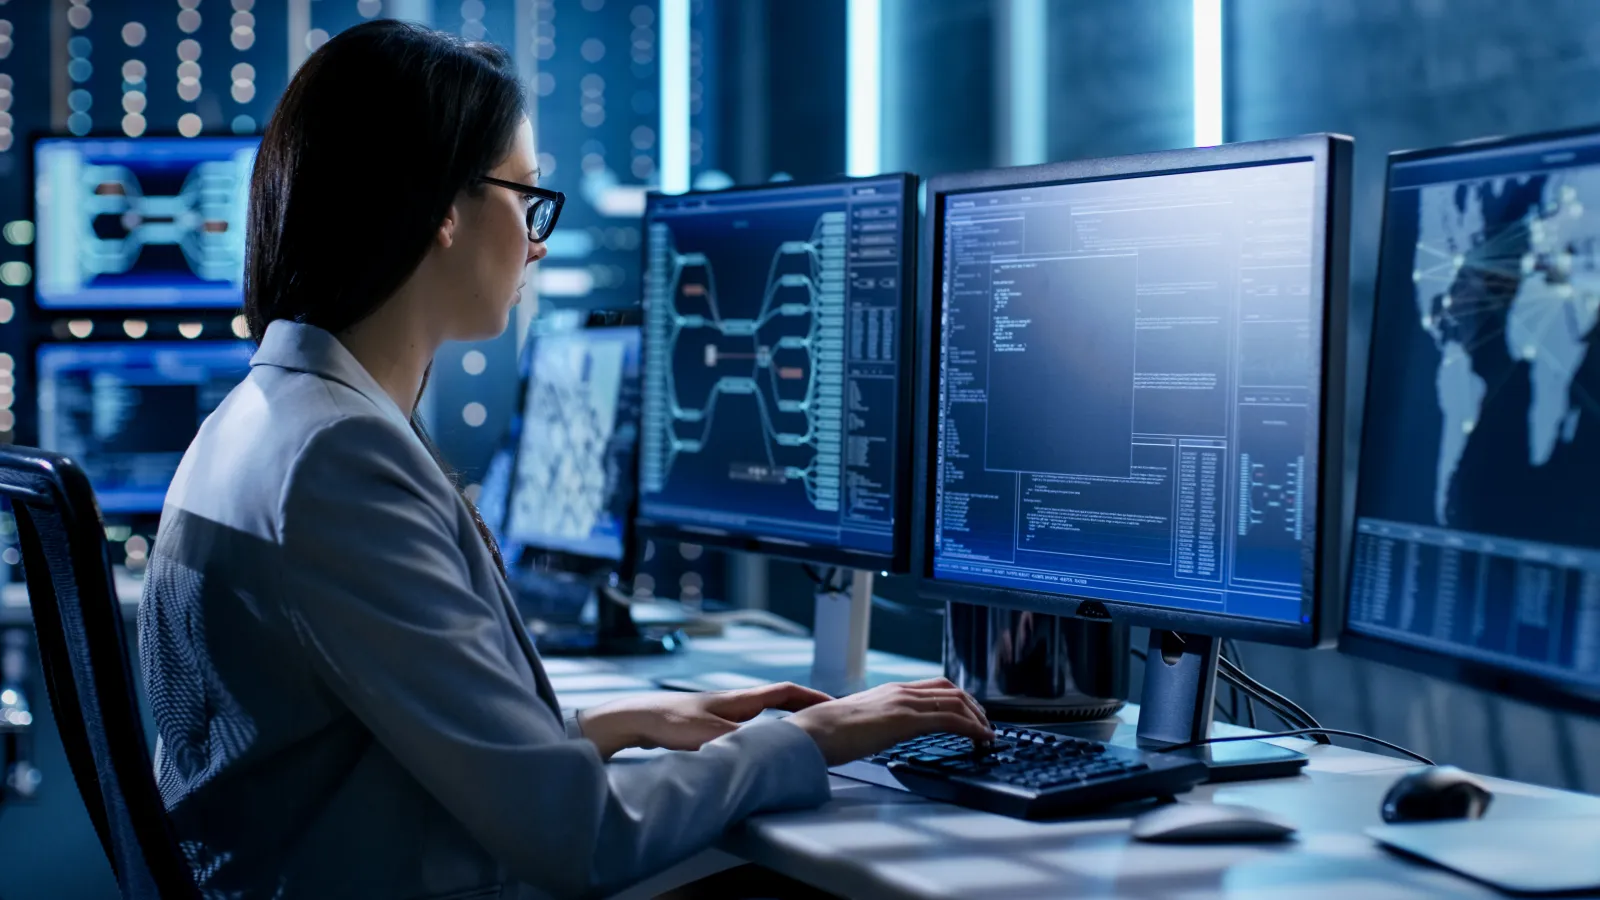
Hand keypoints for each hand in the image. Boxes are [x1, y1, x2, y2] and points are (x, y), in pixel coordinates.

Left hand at [575, 682, 831, 758]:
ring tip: (797, 737)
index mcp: (739, 700)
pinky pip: (743, 728)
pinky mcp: (706, 726)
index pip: (783, 692)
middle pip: (775, 702)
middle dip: (800, 709)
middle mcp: (732, 703)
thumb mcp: (711, 735)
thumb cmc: (670, 721)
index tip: (831, 703)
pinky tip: (755, 750)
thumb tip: (769, 750)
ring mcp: (719, 713)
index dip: (809, 697)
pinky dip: (758, 735)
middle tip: (820, 721)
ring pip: (759, 716)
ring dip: (779, 721)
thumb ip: (741, 742)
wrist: (637, 719)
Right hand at [786, 678, 992, 765]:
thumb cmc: (826, 733)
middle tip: (984, 725)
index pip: (934, 687)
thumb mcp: (858, 724)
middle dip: (974, 707)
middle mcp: (900, 692)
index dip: (958, 699)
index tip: (969, 715)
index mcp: (889, 692)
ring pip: (956, 701)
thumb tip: (880, 735)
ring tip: (987, 736)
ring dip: (978, 718)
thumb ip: (875, 723)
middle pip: (951, 690)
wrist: (812, 733)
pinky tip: (981, 740)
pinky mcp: (906, 720)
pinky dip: (973, 728)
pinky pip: (951, 719)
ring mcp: (904, 703)